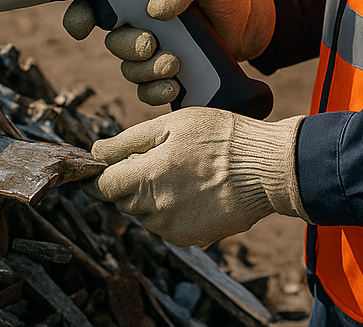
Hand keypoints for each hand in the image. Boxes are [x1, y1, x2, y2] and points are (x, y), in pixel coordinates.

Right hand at [63, 0, 275, 106]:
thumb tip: (156, 10)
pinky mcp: (168, 79)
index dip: (80, 15)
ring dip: (147, 71)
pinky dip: (156, 92)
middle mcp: (141, 24)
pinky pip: (147, 93)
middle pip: (114, 43)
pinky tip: (175, 86)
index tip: (84, 26)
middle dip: (128, 48)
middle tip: (151, 45)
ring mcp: (153, 54)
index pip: (96, 4)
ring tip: (174, 64)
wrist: (251, 23)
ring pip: (130, 70)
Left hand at [83, 107, 306, 246]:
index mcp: (147, 177)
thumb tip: (96, 151)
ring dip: (150, 195)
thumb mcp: (174, 124)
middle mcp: (156, 209)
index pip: (104, 186)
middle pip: (123, 199)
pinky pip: (166, 224)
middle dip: (129, 180)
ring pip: (144, 213)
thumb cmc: (221, 137)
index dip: (96, 176)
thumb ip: (130, 140)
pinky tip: (194, 189)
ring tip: (181, 171)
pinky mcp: (190, 238)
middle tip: (155, 158)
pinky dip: (171, 209)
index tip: (96, 168)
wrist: (266, 168)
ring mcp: (173, 228)